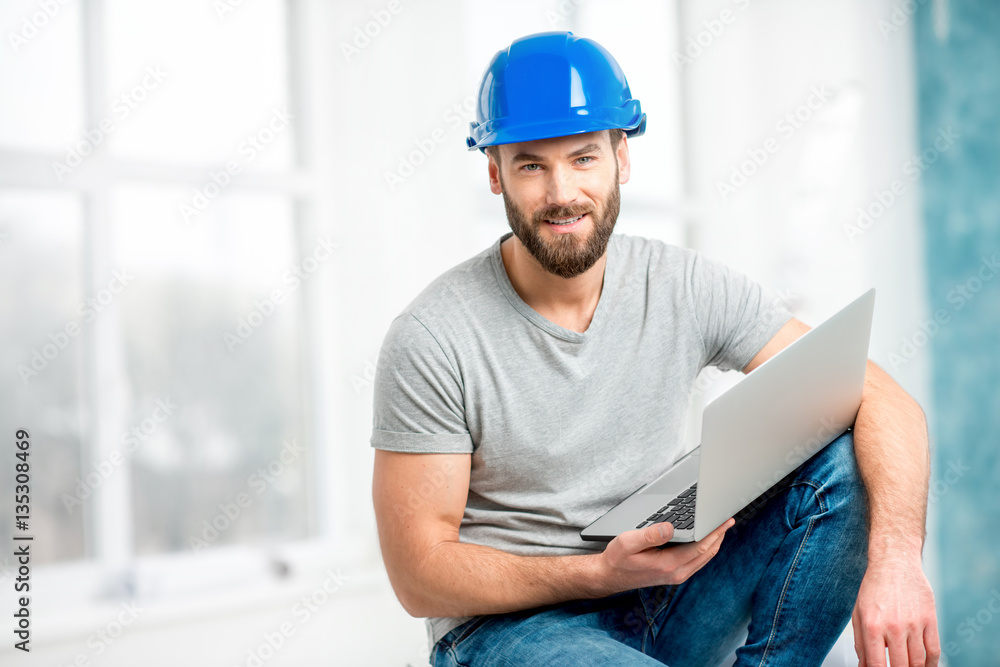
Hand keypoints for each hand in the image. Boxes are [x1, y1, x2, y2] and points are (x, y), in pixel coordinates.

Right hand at [596, 518, 734, 594]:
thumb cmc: (617, 559)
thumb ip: (650, 535)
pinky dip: (705, 549)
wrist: (609, 577)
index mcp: (669, 564)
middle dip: (719, 535)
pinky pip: (697, 561)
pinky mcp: (674, 574)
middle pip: (707, 553)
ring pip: (704, 559)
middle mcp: (676, 573)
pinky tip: (705, 540)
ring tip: (720, 527)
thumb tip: (670, 527)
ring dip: (714, 542)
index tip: (724, 520)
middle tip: (728, 519)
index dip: (715, 532)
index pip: (700, 547)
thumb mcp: (628, 542)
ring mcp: (676, 575)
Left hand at [852, 560, 939, 665]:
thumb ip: (860, 643)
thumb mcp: (858, 614)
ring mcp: (914, 624)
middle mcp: (893, 626)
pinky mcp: (930, 619)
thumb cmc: (875, 587)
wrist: (895, 562)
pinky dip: (931, 663)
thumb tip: (864, 666)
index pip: (877, 665)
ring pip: (918, 662)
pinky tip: (925, 666)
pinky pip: (933, 650)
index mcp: (872, 625)